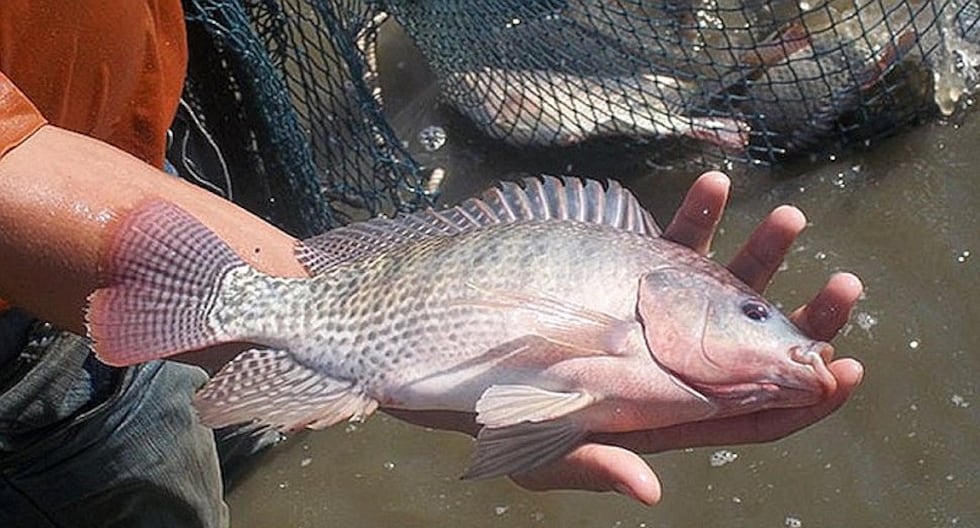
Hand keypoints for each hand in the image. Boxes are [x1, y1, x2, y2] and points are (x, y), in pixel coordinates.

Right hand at [389, 171, 862, 504]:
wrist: (458, 353)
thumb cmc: (496, 414)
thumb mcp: (538, 454)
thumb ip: (594, 465)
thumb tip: (649, 490)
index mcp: (666, 414)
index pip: (751, 417)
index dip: (803, 401)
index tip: (842, 372)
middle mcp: (672, 365)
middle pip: (757, 349)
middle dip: (805, 320)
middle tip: (845, 287)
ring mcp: (654, 316)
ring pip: (724, 287)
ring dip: (761, 252)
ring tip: (790, 215)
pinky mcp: (627, 275)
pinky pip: (672, 244)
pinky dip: (695, 216)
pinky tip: (711, 183)